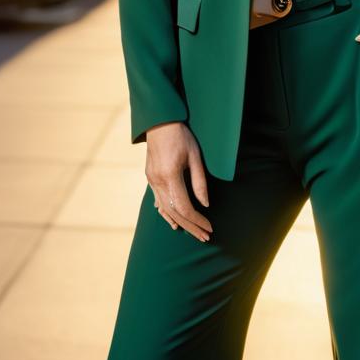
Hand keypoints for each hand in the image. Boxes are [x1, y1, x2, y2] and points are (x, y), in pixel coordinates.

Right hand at [145, 121, 212, 241]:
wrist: (160, 122)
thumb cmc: (181, 136)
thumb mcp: (195, 156)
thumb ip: (199, 182)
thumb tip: (205, 204)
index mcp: (170, 176)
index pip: (185, 207)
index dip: (198, 220)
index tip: (209, 227)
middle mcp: (158, 182)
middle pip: (174, 213)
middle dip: (191, 227)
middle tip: (205, 237)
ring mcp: (152, 181)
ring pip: (165, 210)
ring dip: (180, 223)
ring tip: (194, 232)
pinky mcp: (150, 178)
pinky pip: (158, 201)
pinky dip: (166, 214)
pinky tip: (174, 222)